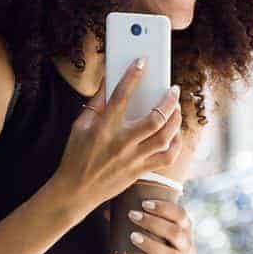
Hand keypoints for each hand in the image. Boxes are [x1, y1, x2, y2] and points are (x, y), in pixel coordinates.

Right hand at [54, 58, 182, 209]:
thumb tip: (108, 85)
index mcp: (104, 128)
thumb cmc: (75, 156)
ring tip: (176, 108)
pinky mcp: (140, 171)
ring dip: (175, 120)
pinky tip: (176, 133)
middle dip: (169, 100)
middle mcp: (122, 143)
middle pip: (155, 118)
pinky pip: (166, 157)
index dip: (132, 75)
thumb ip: (95, 105)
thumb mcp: (79, 127)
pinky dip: (176, 144)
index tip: (142, 62)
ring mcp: (133, 159)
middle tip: (173, 90)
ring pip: (165, 137)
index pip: (121, 96)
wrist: (75, 191)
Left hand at [127, 198, 196, 253]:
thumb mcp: (155, 230)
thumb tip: (107, 212)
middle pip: (175, 232)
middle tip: (132, 215)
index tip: (144, 203)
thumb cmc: (157, 243)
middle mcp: (187, 246)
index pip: (180, 215)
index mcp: (185, 229)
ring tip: (133, 236)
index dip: (164, 208)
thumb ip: (137, 219)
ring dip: (152, 245)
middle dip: (153, 222)